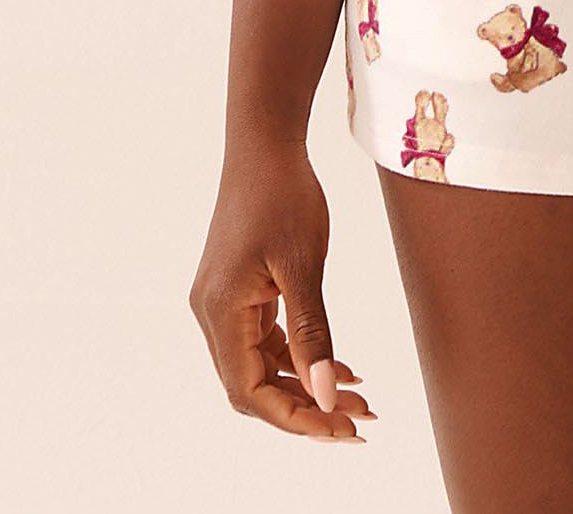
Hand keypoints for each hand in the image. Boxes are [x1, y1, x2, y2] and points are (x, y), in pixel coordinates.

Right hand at [189, 135, 375, 440]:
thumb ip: (312, 335)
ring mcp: (222, 301)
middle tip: (360, 419)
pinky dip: (298, 356)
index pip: (251, 392)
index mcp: (221, 311)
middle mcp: (212, 314)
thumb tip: (328, 396)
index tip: (343, 430)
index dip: (296, 418)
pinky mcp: (238, 290)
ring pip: (261, 366)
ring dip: (306, 383)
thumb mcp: (303, 266)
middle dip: (307, 407)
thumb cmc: (283, 194)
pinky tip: (338, 362)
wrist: (265, 143)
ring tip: (359, 395)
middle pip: (254, 387)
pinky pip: (265, 340)